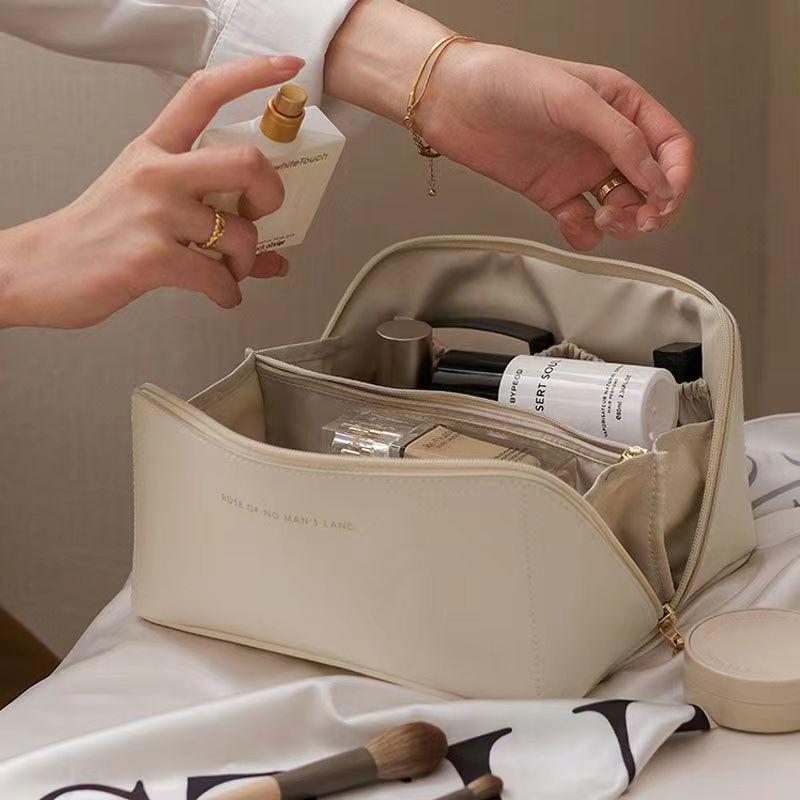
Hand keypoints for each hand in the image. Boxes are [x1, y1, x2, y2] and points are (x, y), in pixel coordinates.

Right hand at [0, 55, 302, 328]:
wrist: (39, 269)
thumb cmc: (96, 233)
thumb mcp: (144, 203)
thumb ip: (206, 213)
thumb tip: (273, 255)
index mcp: (154, 149)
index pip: (204, 92)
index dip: (251, 75)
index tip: (286, 66)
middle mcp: (157, 173)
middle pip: (247, 162)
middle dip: (271, 194)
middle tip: (258, 215)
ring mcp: (154, 213)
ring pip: (240, 232)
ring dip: (246, 262)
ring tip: (229, 270)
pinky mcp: (152, 258)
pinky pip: (217, 277)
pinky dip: (229, 294)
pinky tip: (220, 294)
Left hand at [418, 43, 693, 249]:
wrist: (451, 101)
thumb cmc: (507, 81)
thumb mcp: (574, 99)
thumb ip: (621, 139)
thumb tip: (657, 180)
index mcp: (622, 106)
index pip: (670, 146)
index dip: (676, 177)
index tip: (664, 201)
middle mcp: (605, 140)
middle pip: (651, 185)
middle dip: (651, 209)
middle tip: (636, 221)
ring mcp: (579, 169)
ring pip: (620, 208)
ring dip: (620, 223)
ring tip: (601, 220)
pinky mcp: (552, 193)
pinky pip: (581, 223)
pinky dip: (583, 233)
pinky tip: (570, 223)